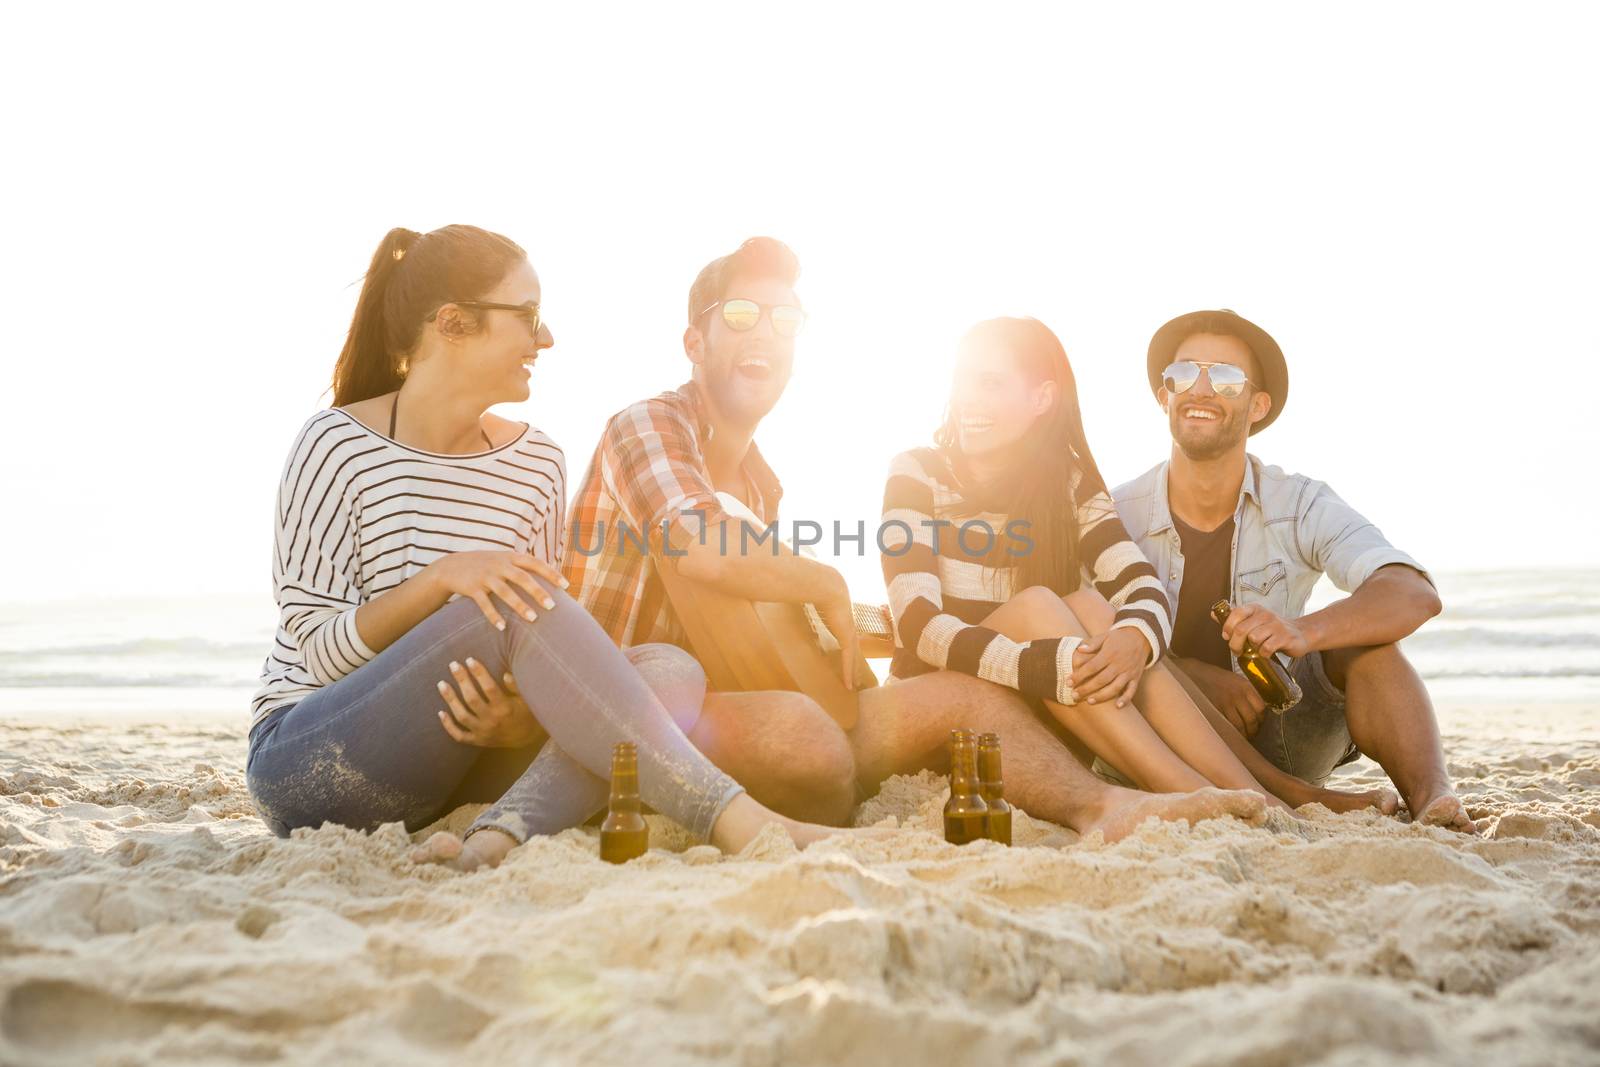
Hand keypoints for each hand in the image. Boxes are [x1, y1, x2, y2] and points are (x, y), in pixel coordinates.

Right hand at [424, 551, 566, 630]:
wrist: (451, 566)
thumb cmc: (486, 566)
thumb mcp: (504, 560)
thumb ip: (523, 567)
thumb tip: (551, 579)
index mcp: (510, 557)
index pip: (535, 563)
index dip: (551, 573)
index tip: (566, 586)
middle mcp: (499, 565)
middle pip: (522, 578)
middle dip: (537, 592)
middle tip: (552, 606)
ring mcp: (485, 576)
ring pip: (504, 591)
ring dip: (519, 605)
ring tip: (533, 619)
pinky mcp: (472, 588)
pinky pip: (484, 603)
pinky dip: (493, 615)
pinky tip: (502, 627)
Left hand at [436, 659, 545, 747]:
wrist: (527, 738)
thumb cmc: (527, 713)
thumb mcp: (526, 698)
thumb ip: (516, 687)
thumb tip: (505, 674)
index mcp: (505, 708)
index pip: (489, 688)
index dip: (479, 673)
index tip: (470, 660)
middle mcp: (492, 721)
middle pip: (472, 699)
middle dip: (462, 680)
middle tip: (453, 665)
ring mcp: (483, 732)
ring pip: (462, 716)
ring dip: (450, 699)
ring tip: (442, 684)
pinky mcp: (478, 741)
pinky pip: (459, 735)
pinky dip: (448, 725)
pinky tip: (440, 712)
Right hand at [815, 585, 868, 689]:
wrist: (828, 587)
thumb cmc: (819, 589)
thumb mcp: (813, 598)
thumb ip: (807, 601)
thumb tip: (794, 595)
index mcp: (842, 619)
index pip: (847, 638)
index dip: (849, 650)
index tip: (849, 658)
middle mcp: (849, 628)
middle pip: (855, 652)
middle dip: (856, 666)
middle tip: (858, 678)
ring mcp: (850, 634)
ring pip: (854, 660)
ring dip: (855, 673)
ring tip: (857, 685)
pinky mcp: (847, 639)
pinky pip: (848, 661)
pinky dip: (848, 674)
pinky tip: (849, 685)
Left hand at [1069, 626, 1149, 706]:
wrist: (1141, 636)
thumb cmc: (1119, 637)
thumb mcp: (1105, 636)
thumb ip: (1093, 643)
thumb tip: (1079, 649)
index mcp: (1110, 653)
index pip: (1092, 666)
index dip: (1079, 675)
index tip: (1068, 682)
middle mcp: (1119, 664)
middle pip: (1101, 679)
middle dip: (1086, 689)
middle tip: (1074, 695)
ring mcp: (1129, 672)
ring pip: (1115, 687)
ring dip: (1102, 696)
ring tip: (1089, 701)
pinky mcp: (1136, 677)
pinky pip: (1132, 690)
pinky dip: (1126, 699)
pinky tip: (1117, 706)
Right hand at [1182, 657, 1266, 737]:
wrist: (1189, 672)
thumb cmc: (1209, 677)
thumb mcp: (1232, 679)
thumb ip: (1243, 693)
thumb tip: (1253, 710)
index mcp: (1244, 686)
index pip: (1261, 707)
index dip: (1261, 719)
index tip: (1258, 724)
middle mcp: (1238, 695)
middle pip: (1252, 719)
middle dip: (1252, 730)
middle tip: (1250, 735)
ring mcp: (1226, 703)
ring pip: (1240, 726)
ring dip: (1242, 735)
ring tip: (1240, 738)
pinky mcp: (1214, 710)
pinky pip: (1226, 726)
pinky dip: (1230, 733)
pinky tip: (1229, 734)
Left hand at [1219, 603, 1311, 658]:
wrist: (1300, 634)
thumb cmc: (1272, 628)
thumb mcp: (1253, 619)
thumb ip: (1234, 617)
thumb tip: (1213, 613)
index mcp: (1255, 609)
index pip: (1236, 613)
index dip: (1228, 626)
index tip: (1226, 636)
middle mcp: (1265, 614)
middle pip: (1241, 629)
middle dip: (1235, 644)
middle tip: (1236, 651)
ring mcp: (1276, 625)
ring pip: (1254, 638)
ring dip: (1251, 649)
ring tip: (1254, 650)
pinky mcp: (1285, 637)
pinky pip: (1267, 648)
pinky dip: (1263, 654)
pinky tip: (1265, 653)